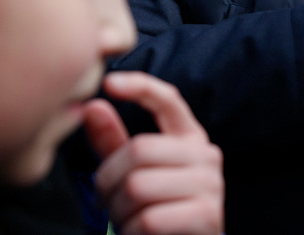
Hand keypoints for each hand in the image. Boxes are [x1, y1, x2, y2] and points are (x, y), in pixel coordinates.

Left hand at [83, 71, 223, 234]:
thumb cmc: (157, 208)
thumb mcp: (135, 171)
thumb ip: (115, 141)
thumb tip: (92, 105)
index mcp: (190, 138)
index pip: (169, 100)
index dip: (141, 87)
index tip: (110, 83)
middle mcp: (206, 155)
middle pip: (139, 150)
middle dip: (109, 181)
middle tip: (108, 200)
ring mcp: (210, 185)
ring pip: (138, 186)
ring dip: (120, 211)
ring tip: (128, 218)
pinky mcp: (206, 216)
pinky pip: (149, 219)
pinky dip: (133, 232)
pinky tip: (140, 233)